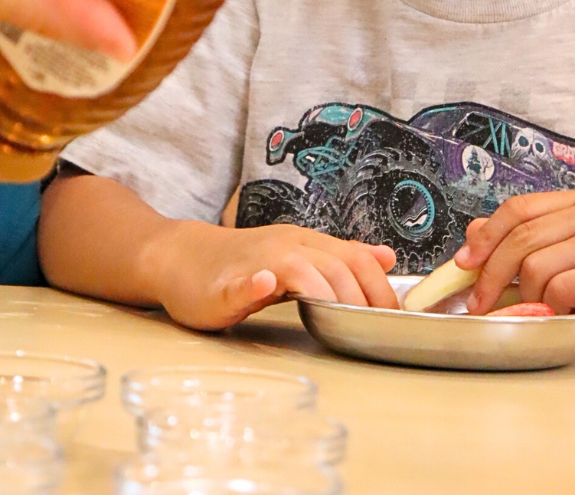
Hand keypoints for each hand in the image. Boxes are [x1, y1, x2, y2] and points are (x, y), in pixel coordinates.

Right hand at [146, 220, 397, 329]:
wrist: (182, 257)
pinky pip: (242, 281)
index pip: (355, 258)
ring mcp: (254, 263)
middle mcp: (284, 246)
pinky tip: (263, 285)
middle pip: (334, 266)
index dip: (379, 288)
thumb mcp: (296, 255)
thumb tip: (387, 256)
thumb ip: (339, 258)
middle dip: (359, 301)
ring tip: (336, 315)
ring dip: (322, 291)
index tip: (392, 320)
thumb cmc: (242, 262)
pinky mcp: (223, 284)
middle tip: (370, 331)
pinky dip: (255, 283)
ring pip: (297, 268)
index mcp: (304, 242)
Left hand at [454, 190, 574, 351]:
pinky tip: (564, 314)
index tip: (464, 262)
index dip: (485, 235)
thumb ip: (532, 240)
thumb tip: (474, 235)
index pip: (517, 209)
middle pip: (520, 238)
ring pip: (537, 265)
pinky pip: (562, 288)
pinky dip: (553, 307)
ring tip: (535, 310)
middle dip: (491, 273)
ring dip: (525, 295)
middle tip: (479, 302)